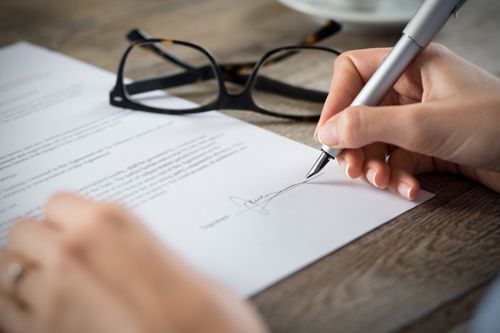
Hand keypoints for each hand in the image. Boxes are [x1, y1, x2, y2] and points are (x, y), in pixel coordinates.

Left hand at [0, 193, 266, 332]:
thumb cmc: (205, 318)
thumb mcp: (176, 263)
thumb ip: (136, 246)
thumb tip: (120, 247)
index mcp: (109, 224)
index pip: (57, 203)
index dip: (68, 219)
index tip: (76, 230)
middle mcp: (72, 254)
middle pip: (24, 231)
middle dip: (40, 242)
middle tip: (63, 257)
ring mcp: (50, 298)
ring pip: (6, 266)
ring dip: (24, 272)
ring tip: (49, 283)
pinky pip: (2, 308)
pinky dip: (14, 304)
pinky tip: (39, 309)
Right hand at [316, 43, 499, 198]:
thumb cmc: (499, 124)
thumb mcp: (424, 124)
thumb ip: (370, 125)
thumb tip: (330, 130)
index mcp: (412, 67)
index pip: (355, 73)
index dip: (338, 100)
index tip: (329, 132)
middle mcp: (413, 90)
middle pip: (361, 113)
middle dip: (355, 143)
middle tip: (353, 166)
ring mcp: (419, 118)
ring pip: (376, 140)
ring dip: (374, 165)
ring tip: (381, 180)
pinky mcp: (426, 144)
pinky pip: (395, 159)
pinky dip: (396, 177)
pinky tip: (408, 187)